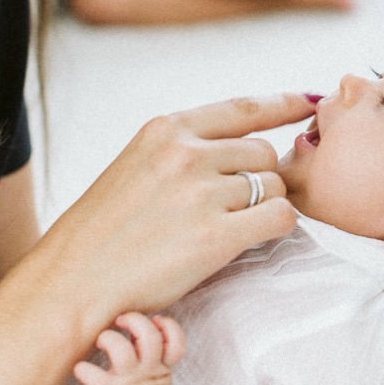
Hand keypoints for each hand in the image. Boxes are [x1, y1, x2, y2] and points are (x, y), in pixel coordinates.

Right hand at [38, 92, 313, 329]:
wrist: (74, 282)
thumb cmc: (102, 233)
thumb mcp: (134, 167)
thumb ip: (180, 152)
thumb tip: (238, 149)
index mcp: (164, 131)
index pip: (242, 108)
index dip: (283, 104)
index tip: (309, 102)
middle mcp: (184, 154)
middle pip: (263, 152)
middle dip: (260, 177)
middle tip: (238, 207)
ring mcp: (201, 194)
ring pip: (274, 185)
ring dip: (265, 205)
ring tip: (232, 228)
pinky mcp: (216, 237)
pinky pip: (280, 217)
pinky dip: (276, 227)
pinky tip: (251, 239)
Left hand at [74, 312, 183, 384]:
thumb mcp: (156, 375)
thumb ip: (152, 352)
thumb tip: (142, 321)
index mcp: (160, 366)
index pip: (176, 341)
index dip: (168, 326)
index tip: (154, 321)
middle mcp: (147, 372)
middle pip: (149, 336)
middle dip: (134, 320)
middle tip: (120, 322)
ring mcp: (129, 382)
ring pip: (120, 348)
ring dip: (107, 338)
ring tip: (101, 342)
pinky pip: (92, 374)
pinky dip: (83, 369)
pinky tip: (82, 370)